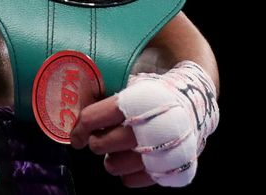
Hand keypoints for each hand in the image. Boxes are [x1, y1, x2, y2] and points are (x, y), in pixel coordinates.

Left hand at [69, 61, 218, 188]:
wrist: (194, 104)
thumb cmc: (154, 96)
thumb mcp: (131, 85)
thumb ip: (104, 96)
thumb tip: (70, 108)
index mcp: (137, 102)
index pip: (93, 118)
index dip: (79, 128)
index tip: (75, 136)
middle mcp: (152, 128)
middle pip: (101, 145)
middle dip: (96, 142)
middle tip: (100, 138)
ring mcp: (164, 152)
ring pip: (114, 166)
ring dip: (111, 158)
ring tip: (119, 148)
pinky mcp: (172, 170)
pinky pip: (133, 180)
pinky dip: (128, 172)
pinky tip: (133, 158)